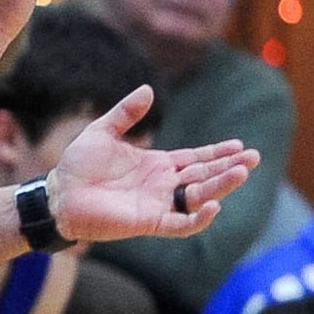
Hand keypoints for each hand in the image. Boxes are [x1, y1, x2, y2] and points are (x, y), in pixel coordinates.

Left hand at [46, 86, 257, 242]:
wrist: (59, 193)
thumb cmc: (78, 165)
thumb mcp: (103, 131)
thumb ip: (127, 113)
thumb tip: (148, 89)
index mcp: (156, 165)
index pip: (196, 159)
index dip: (218, 153)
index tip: (240, 145)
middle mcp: (163, 185)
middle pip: (205, 176)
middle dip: (229, 168)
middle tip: (254, 157)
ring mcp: (158, 204)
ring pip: (199, 197)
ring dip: (221, 186)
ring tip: (241, 172)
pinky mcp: (149, 222)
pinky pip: (181, 223)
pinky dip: (198, 218)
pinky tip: (214, 205)